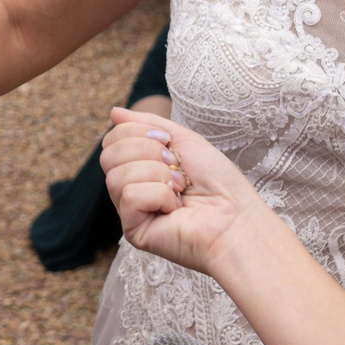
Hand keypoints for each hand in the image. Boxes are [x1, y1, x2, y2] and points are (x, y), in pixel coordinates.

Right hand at [100, 110, 279, 277]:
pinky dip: (159, 195)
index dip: (138, 133)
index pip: (112, 140)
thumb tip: (114, 112)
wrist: (236, 215)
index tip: (169, 143)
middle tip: (177, 168)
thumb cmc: (217, 181)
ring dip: (158, 174)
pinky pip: (130, 196)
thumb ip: (148, 124)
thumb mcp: (183, 139)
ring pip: (117, 176)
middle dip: (148, 152)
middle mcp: (130, 188)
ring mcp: (131, 212)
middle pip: (108, 155)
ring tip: (180, 188)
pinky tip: (176, 207)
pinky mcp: (134, 232)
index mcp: (139, 167)